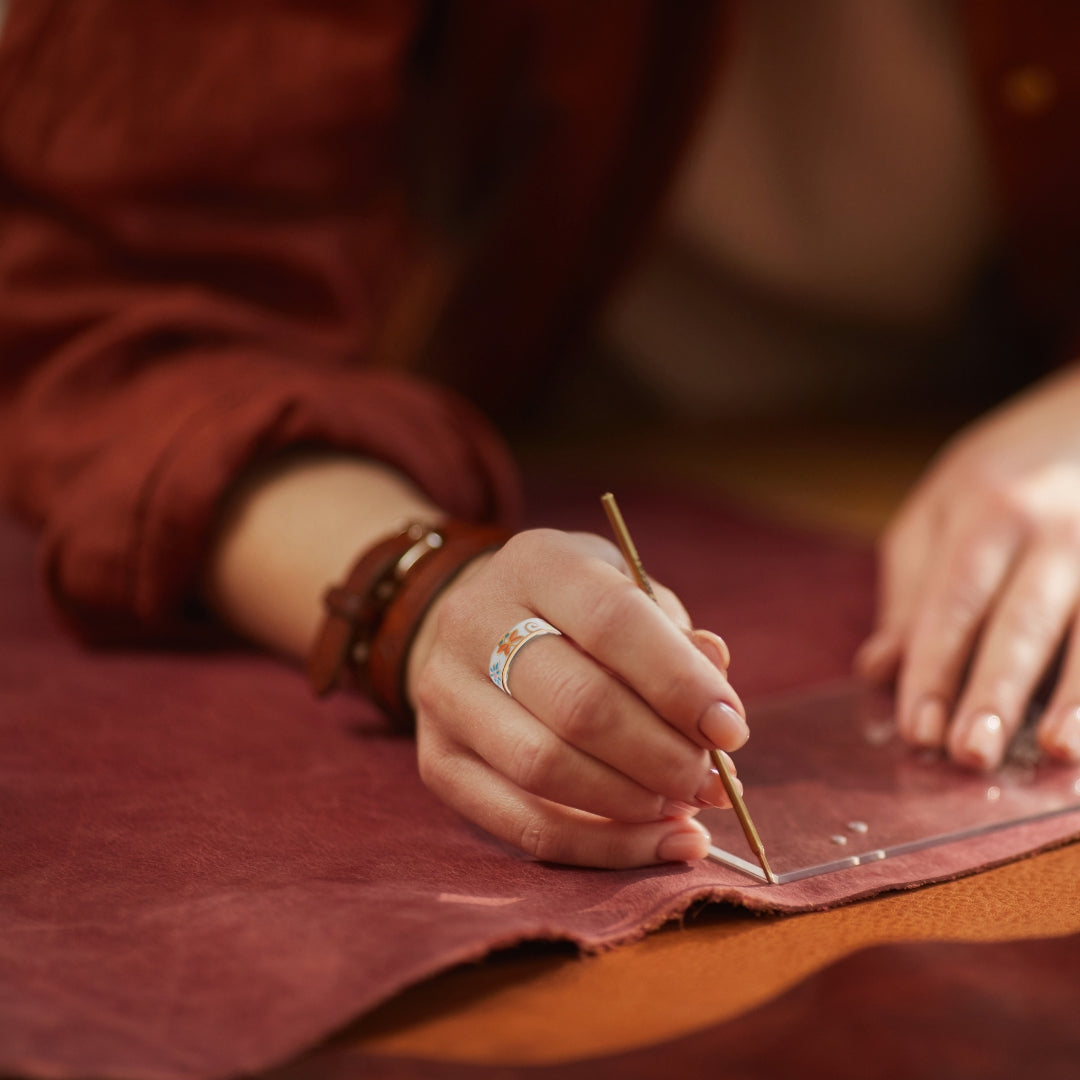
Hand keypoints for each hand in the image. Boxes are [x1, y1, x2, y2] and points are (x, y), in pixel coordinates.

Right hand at [406, 528, 746, 867]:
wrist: (481, 628)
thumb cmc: (578, 613)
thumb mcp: (628, 594)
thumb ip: (675, 640)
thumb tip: (717, 700)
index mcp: (537, 563)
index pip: (612, 621)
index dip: (678, 683)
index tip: (730, 730)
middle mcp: (475, 621)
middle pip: (578, 704)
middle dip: (660, 755)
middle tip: (711, 781)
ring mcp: (444, 693)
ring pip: (544, 768)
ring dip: (632, 803)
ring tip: (685, 808)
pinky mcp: (437, 760)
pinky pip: (521, 825)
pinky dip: (600, 847)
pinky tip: (655, 843)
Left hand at [856, 364, 1079, 768]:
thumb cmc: (1007, 470)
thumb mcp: (941, 506)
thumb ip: (911, 588)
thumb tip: (878, 670)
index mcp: (988, 511)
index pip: (953, 604)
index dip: (934, 670)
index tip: (916, 730)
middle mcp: (1058, 527)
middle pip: (1022, 621)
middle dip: (995, 691)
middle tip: (968, 756)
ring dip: (1078, 697)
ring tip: (1056, 752)